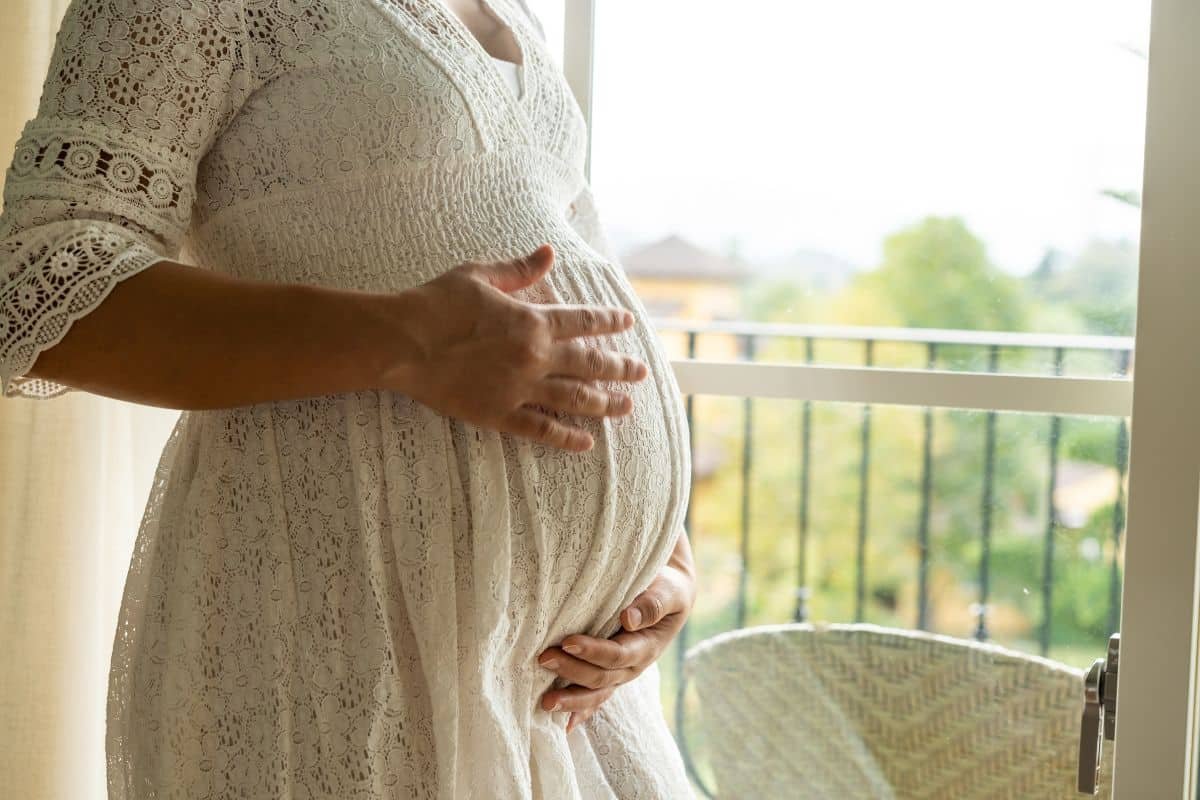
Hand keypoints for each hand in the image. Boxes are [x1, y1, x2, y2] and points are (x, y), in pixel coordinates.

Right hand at [384, 244, 647, 451]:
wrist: (402, 342)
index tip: (626, 323)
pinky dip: (567, 438)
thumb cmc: (436, 304)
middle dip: (620, 369)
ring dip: (604, 404)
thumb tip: (548, 253)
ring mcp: (520, 389)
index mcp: (532, 320)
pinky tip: (586, 443)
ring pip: (575, 399)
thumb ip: (519, 270)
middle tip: (641, 373)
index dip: (608, 321)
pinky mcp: (499, 414)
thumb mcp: (479, 275)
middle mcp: (535, 357)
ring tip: (625, 408)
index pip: (584, 321)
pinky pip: (542, 430)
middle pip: (591, 364)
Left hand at [537, 532, 696, 732]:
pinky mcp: (610, 674)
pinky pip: (595, 698)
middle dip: (571, 671)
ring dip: (570, 699)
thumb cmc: (666, 590)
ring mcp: (621, 675)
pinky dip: (580, 712)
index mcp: (647, 647)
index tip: (567, 641)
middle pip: (601, 677)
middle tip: (543, 659)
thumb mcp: (669, 591)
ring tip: (545, 702)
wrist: (669, 597)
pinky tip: (562, 725)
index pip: (617, 654)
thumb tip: (629, 619)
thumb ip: (653, 604)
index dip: (593, 651)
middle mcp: (633, 667)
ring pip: (596, 694)